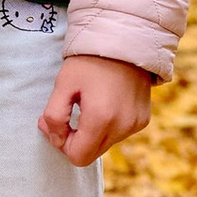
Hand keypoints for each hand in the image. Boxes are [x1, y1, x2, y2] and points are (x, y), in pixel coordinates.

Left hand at [38, 53, 153, 165]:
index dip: (61, 144)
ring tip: (88, 104)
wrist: (124, 39)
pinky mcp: (143, 119)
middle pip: (91, 155)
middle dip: (75, 140)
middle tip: (68, 113)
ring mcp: (135, 124)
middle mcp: (122, 126)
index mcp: (101, 119)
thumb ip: (53, 116)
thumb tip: (55, 137)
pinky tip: (105, 102)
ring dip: (91, 132)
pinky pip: (119, 133)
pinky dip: (107, 125)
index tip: (56, 122)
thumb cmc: (89, 60)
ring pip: (104, 144)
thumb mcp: (63, 84)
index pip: (77, 157)